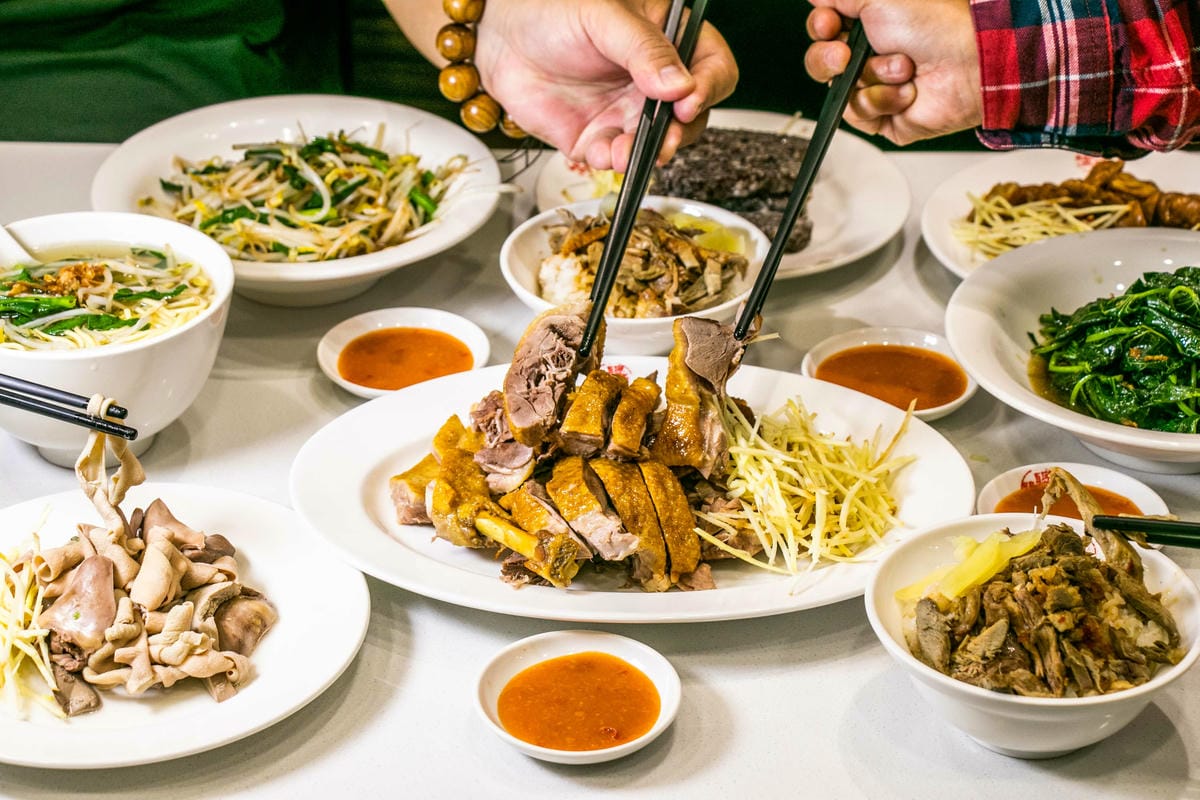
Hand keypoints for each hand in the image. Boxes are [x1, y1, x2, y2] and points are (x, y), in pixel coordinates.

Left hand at [475, 0, 737, 169]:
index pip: (713, 67)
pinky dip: (614, 162)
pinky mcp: (598, 137)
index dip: (709, 87)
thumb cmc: (552, 9)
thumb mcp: (604, 16)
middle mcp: (654, 81)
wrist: (500, 36)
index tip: (687, 100)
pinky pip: (617, 158)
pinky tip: (603, 153)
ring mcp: (627, 112)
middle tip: (665, 139)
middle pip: (692, 116)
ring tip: (628, 152)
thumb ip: (643, 49)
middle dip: (680, 133)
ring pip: (658, 144)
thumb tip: (679, 85)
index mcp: (669, 41)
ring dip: (648, 155)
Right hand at [805, 0, 980, 144]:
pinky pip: (859, 115)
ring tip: (903, 68)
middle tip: (845, 56)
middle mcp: (870, 55)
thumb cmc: (933, 25)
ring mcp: (876, 87)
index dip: (820, 29)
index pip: (823, 31)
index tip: (829, 26)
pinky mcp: (885, 117)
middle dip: (829, 59)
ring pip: (841, 91)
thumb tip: (817, 0)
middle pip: (822, 64)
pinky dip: (882, 101)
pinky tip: (907, 91)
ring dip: (871, 77)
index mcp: (868, 24)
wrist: (966, 63)